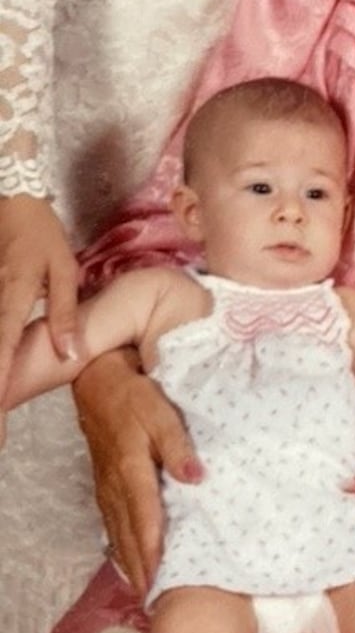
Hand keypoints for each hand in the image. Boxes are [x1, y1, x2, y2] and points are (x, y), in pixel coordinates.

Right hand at [0, 194, 79, 442]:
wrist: (9, 202)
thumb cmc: (40, 235)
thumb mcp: (62, 267)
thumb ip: (63, 312)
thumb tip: (69, 353)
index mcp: (12, 293)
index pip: (4, 342)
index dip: (0, 376)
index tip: (0, 406)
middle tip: (1, 429)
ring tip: (3, 413)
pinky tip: (2, 385)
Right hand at [72, 349, 200, 592]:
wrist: (99, 387)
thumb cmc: (136, 399)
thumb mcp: (162, 414)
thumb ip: (179, 447)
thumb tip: (197, 479)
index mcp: (132, 470)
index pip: (145, 517)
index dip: (153, 549)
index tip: (162, 577)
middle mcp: (116, 485)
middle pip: (129, 533)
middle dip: (141, 566)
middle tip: (154, 597)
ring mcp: (106, 487)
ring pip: (118, 531)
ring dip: (130, 559)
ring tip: (143, 586)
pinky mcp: (104, 484)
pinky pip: (111, 521)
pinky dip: (120, 543)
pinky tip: (127, 555)